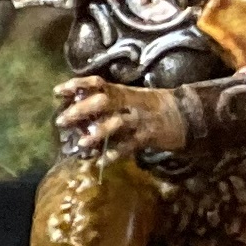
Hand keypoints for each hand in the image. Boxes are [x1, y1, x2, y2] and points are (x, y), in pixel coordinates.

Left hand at [53, 74, 185, 158]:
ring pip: (115, 123)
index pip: (97, 83)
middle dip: (80, 110)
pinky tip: (101, 161)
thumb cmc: (152, 107)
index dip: (77, 85)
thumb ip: (108, 102)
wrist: (187, 114)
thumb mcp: (130, 98)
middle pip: (102, 102)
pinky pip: (129, 145)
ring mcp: (139, 119)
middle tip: (61, 121)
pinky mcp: (148, 136)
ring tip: (81, 143)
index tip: (57, 91)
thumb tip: (78, 110)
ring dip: (96, 133)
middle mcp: (129, 103)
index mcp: (123, 92)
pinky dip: (115, 154)